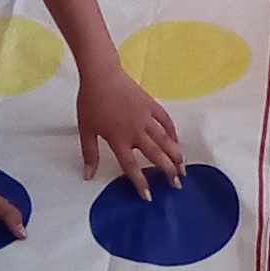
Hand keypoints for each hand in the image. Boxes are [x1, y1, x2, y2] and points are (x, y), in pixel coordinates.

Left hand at [77, 61, 184, 198]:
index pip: (131, 166)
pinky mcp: (152, 105)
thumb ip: (90, 154)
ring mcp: (146, 117)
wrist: (102, 74)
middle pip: (155, 155)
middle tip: (177, 184)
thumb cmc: (91, 102)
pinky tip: (177, 141)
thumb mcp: (86, 129)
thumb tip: (88, 175)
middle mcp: (136, 131)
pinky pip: (166, 121)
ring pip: (165, 140)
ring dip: (175, 154)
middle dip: (168, 171)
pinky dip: (173, 132)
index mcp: (118, 139)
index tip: (149, 196)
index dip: (141, 182)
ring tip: (184, 167)